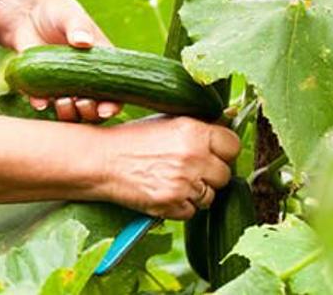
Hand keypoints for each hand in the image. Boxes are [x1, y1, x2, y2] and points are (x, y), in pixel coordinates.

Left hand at [0, 0, 121, 121]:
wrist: (26, 14)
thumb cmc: (57, 13)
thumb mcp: (70, 15)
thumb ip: (78, 27)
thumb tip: (83, 41)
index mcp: (101, 66)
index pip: (114, 93)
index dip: (113, 105)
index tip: (104, 109)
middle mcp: (86, 82)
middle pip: (94, 110)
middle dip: (89, 112)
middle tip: (81, 103)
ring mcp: (64, 87)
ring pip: (71, 113)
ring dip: (68, 114)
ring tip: (61, 101)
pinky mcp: (43, 88)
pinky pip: (44, 103)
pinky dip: (42, 104)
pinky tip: (40, 100)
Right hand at [100, 117, 240, 219]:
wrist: (100, 160)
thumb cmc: (131, 139)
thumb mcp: (166, 122)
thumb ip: (198, 127)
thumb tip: (230, 119)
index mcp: (194, 131)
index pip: (232, 145)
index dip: (223, 151)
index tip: (214, 153)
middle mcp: (193, 157)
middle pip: (224, 175)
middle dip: (210, 174)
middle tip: (189, 170)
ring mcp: (184, 183)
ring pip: (209, 197)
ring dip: (196, 193)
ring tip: (172, 180)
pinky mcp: (171, 204)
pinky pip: (191, 212)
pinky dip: (180, 207)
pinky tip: (163, 192)